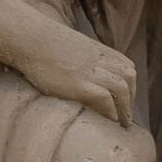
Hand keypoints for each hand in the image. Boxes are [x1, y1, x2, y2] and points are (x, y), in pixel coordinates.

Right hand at [17, 18, 134, 127]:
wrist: (30, 38)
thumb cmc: (45, 44)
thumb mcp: (73, 48)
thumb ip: (85, 58)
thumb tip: (86, 72)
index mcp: (99, 51)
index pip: (127, 67)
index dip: (130, 85)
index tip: (126, 100)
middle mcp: (99, 60)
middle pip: (129, 78)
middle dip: (131, 98)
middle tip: (126, 116)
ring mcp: (89, 71)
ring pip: (121, 88)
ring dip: (125, 108)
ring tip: (121, 123)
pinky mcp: (77, 83)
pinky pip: (104, 97)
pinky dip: (111, 109)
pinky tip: (109, 118)